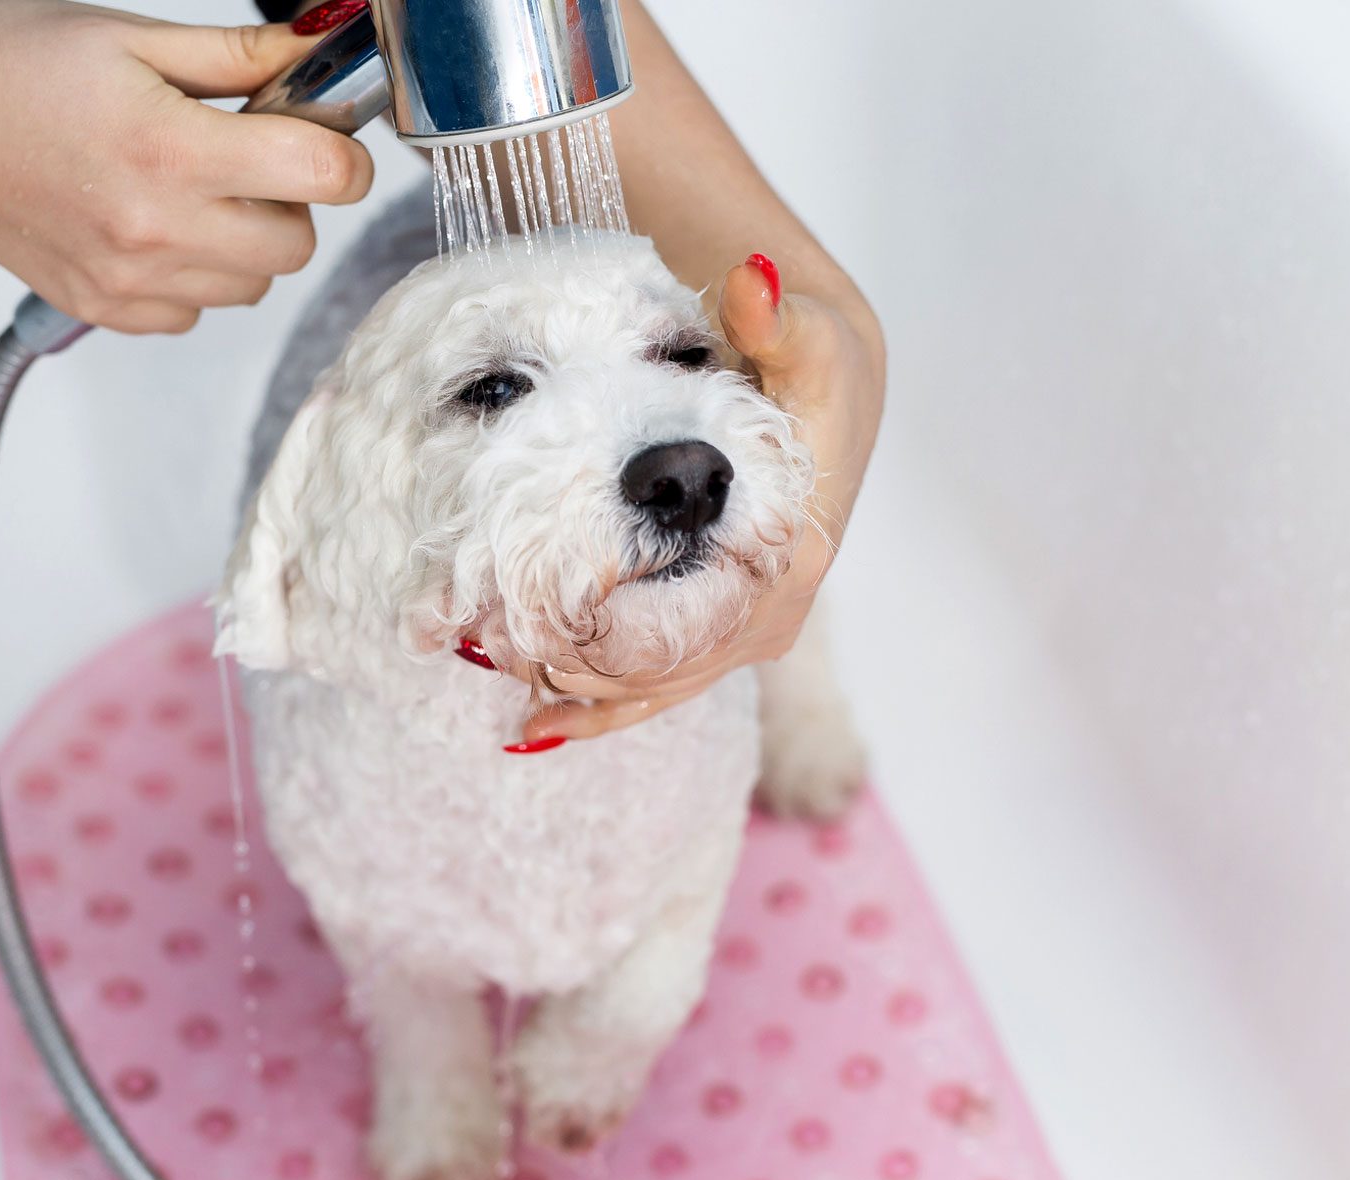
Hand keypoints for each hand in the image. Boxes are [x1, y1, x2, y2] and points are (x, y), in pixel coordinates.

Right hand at [0, 0, 373, 332]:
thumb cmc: (2, 63)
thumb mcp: (129, 37)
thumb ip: (239, 57)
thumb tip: (322, 53)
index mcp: (170, 149)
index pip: (322, 178)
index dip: (341, 154)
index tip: (325, 138)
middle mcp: (155, 228)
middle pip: (297, 244)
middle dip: (290, 199)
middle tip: (242, 157)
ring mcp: (128, 280)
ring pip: (253, 286)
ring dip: (245, 241)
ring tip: (188, 188)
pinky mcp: (103, 309)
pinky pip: (195, 315)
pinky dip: (195, 278)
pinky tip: (152, 224)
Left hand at [519, 254, 881, 742]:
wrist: (830, 384)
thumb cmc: (812, 361)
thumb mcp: (798, 329)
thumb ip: (773, 316)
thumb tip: (753, 282)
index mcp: (794, 551)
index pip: (706, 621)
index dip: (636, 642)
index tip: (564, 648)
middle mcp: (777, 604)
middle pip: (682, 667)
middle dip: (604, 680)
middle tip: (518, 677)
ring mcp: (757, 623)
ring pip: (672, 684)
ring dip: (601, 700)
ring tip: (524, 708)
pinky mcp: (735, 626)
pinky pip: (671, 680)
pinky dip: (613, 704)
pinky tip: (544, 726)